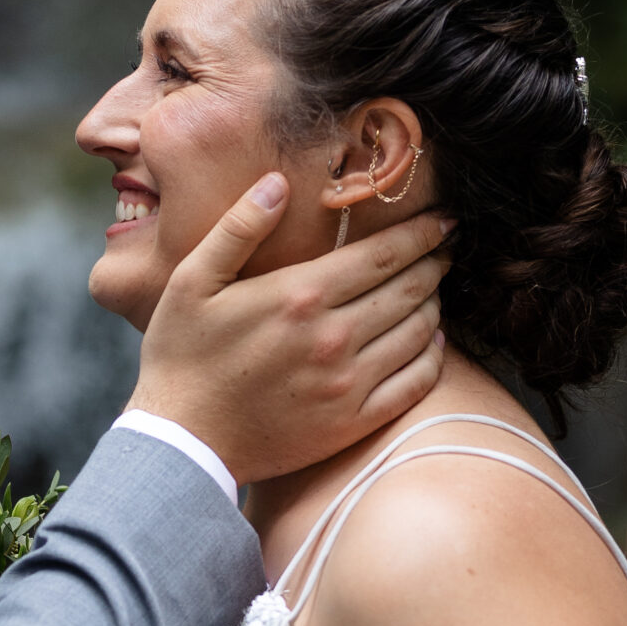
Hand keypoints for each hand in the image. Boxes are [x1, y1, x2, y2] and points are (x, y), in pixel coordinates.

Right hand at [128, 174, 451, 485]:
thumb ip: (238, 227)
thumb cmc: (181, 357)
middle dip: (435, 264)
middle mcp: (334, 337)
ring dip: (435, 305)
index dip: (423, 233)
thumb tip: (277, 182)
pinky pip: (415, 383)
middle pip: (411, 289)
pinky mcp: (352, 422)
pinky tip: (431, 343)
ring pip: (420, 332)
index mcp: (301, 295)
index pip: (385, 254)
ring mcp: (347, 383)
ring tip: (433, 291)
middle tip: (445, 251)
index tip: (444, 221)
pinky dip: (434, 357)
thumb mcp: (192, 281)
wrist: (182, 443)